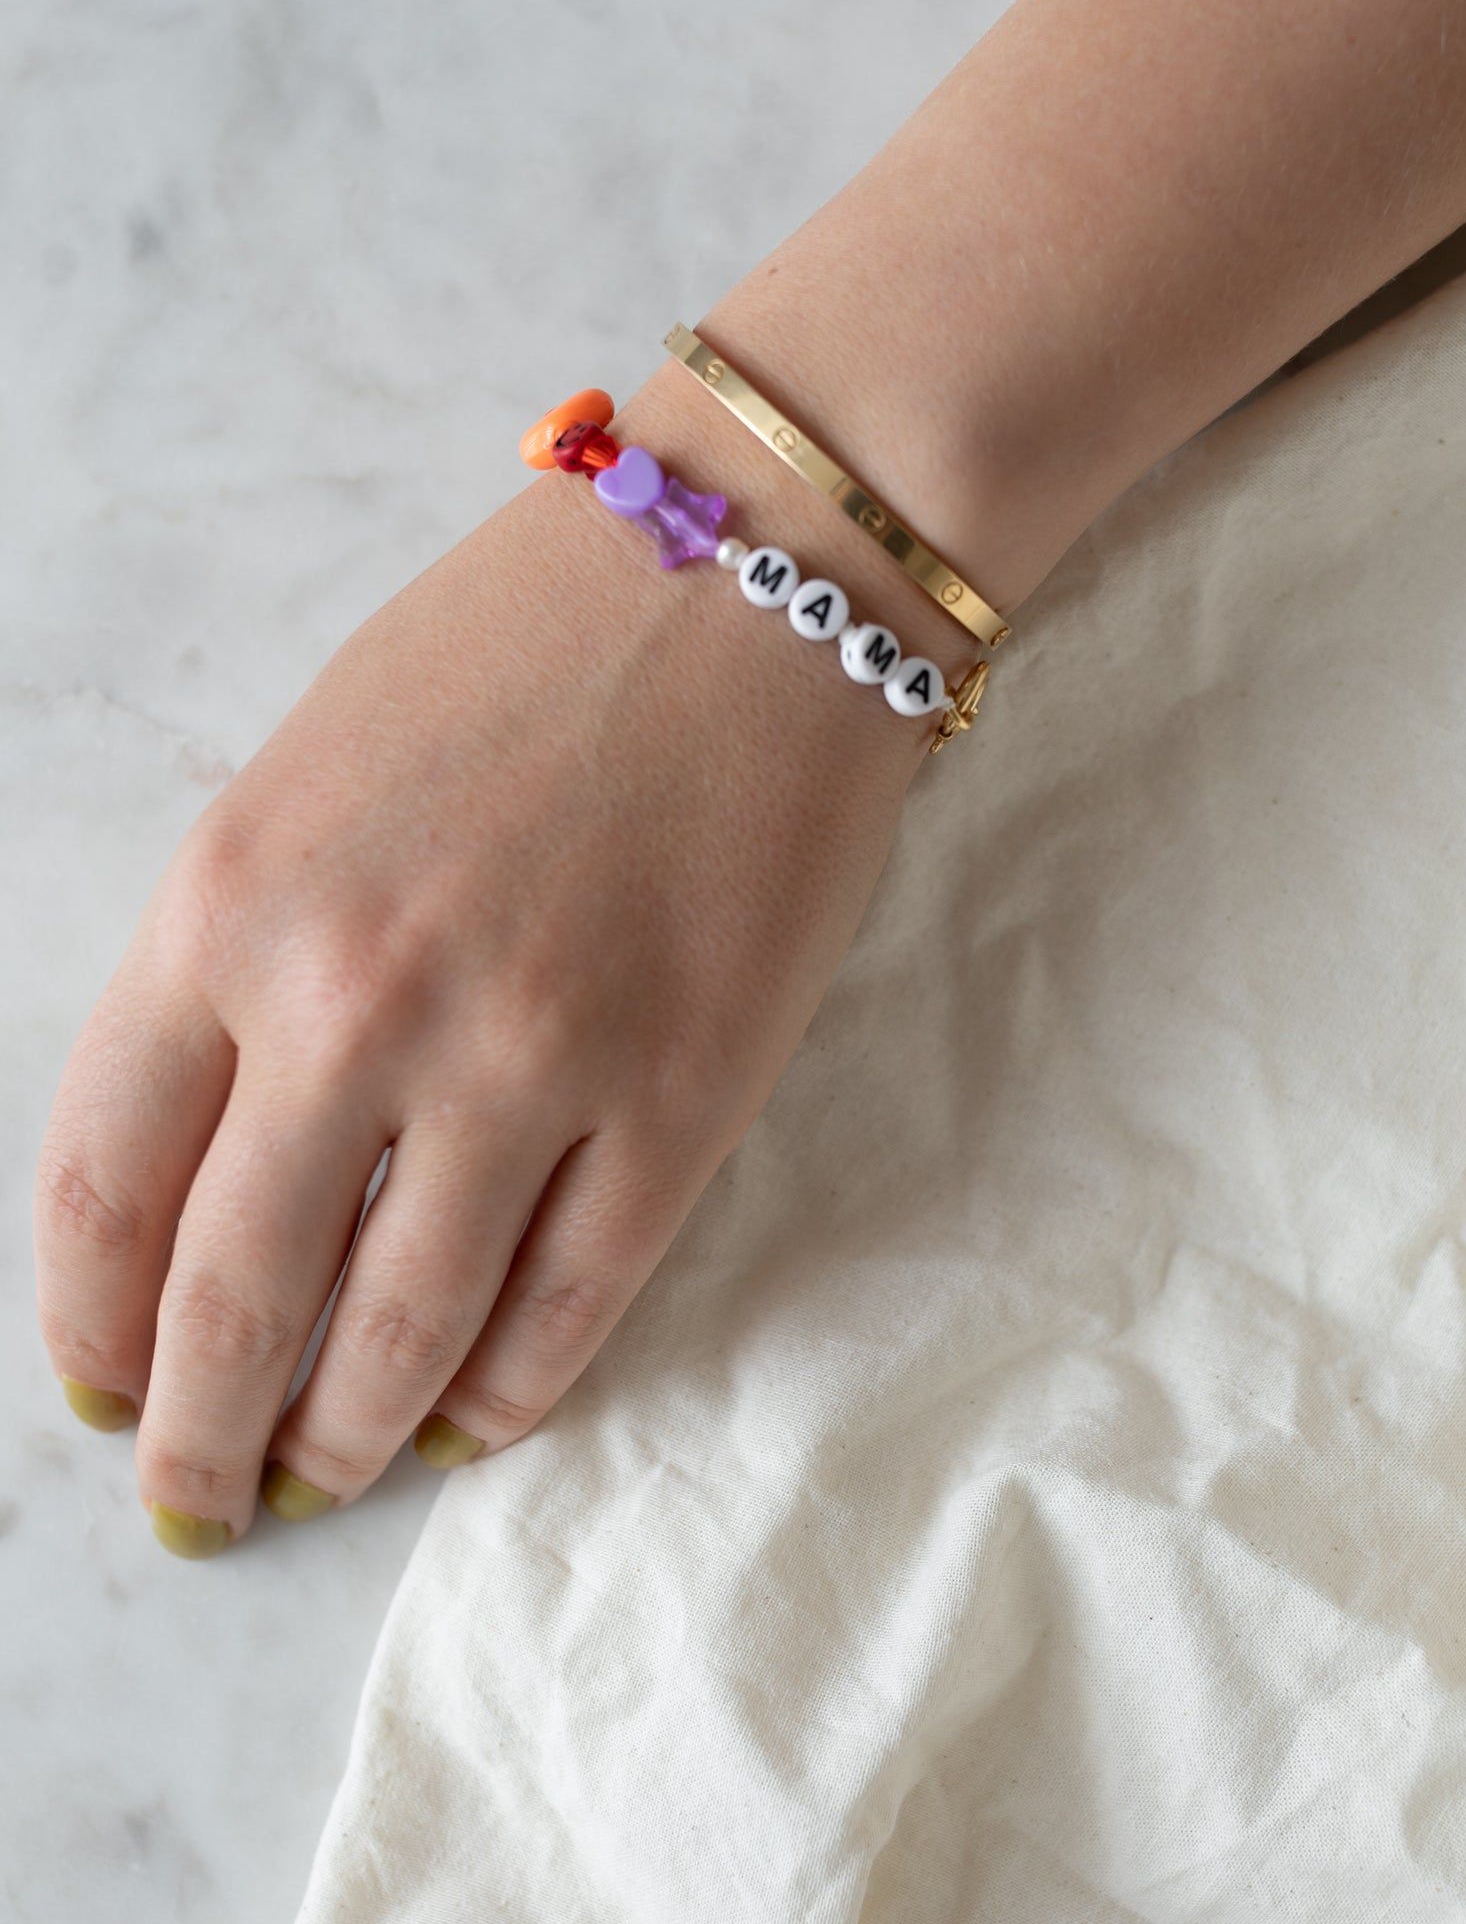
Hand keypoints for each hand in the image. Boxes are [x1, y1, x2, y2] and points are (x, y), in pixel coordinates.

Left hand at [34, 364, 954, 1554]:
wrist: (758, 572)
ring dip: (354, 1438)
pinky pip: (573, 1307)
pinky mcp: (684, 1100)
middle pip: (236, 1299)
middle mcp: (359, 1003)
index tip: (105, 1395)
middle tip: (206, 1508)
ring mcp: (531, 1062)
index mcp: (230, 902)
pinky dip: (513, 1391)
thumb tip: (222, 1157)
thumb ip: (239, 963)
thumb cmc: (521, 649)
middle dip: (207, 1440)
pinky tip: (479, 1418)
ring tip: (335, 1475)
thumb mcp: (308, 777)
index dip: (91, 1326)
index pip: (103, 1185)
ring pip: (406, 1335)